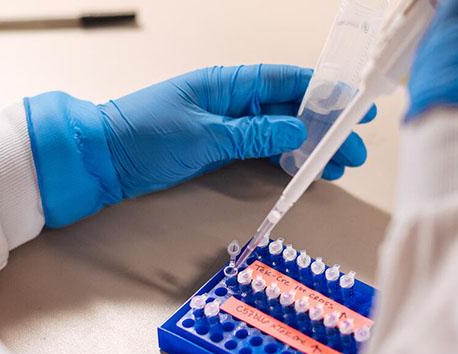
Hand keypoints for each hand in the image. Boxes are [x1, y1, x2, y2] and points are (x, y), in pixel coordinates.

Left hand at [24, 64, 375, 227]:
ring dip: (309, 146)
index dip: (323, 91)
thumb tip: (297, 131)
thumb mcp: (203, 135)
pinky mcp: (217, 146)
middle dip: (324, 126)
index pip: (285, 81)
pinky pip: (261, 147)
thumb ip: (252, 134)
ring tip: (339, 164)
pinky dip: (284, 158)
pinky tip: (305, 168)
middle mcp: (230, 98)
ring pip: (278, 130)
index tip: (354, 103)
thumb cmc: (144, 136)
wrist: (102, 159)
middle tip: (355, 147)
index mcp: (226, 82)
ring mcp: (225, 122)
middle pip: (289, 108)